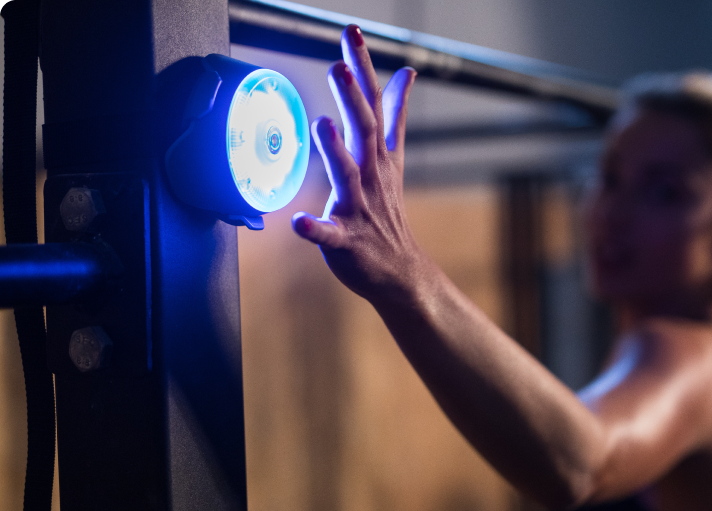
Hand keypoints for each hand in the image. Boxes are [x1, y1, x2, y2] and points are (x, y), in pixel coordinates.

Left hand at [292, 24, 420, 304]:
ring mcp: (359, 207)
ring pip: (347, 175)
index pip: (372, 103)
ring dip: (335, 150)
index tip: (352, 32)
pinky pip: (329, 234)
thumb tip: (406, 73)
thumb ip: (395, 115)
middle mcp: (370, 175)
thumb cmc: (387, 212)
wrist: (401, 270)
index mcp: (377, 155)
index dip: (363, 67)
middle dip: (352, 98)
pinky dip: (315, 229)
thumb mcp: (393, 157)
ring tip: (322, 123)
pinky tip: (299, 222)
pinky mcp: (346, 241)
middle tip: (339, 65)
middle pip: (362, 130)